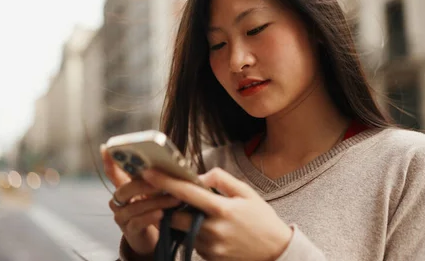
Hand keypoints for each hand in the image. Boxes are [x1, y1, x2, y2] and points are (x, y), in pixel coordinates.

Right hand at [101, 148, 180, 254]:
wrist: (154, 237)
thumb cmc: (155, 208)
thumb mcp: (154, 192)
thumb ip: (157, 179)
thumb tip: (174, 165)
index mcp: (124, 187)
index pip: (113, 172)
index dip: (108, 160)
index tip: (105, 148)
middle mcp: (119, 201)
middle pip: (124, 189)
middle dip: (143, 184)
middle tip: (161, 181)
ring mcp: (122, 216)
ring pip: (134, 207)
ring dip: (156, 202)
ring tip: (174, 199)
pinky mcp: (130, 231)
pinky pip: (137, 222)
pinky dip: (150, 217)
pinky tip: (162, 214)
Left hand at [141, 167, 292, 260]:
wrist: (275, 252)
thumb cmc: (262, 219)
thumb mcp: (246, 193)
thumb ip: (221, 180)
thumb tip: (200, 176)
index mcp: (222, 209)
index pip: (186, 193)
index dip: (165, 182)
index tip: (149, 173)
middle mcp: (212, 230)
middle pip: (175, 216)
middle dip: (169, 206)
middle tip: (172, 197)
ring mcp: (209, 247)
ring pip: (183, 230)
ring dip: (184, 219)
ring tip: (199, 213)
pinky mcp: (209, 258)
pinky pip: (192, 241)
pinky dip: (194, 232)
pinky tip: (210, 228)